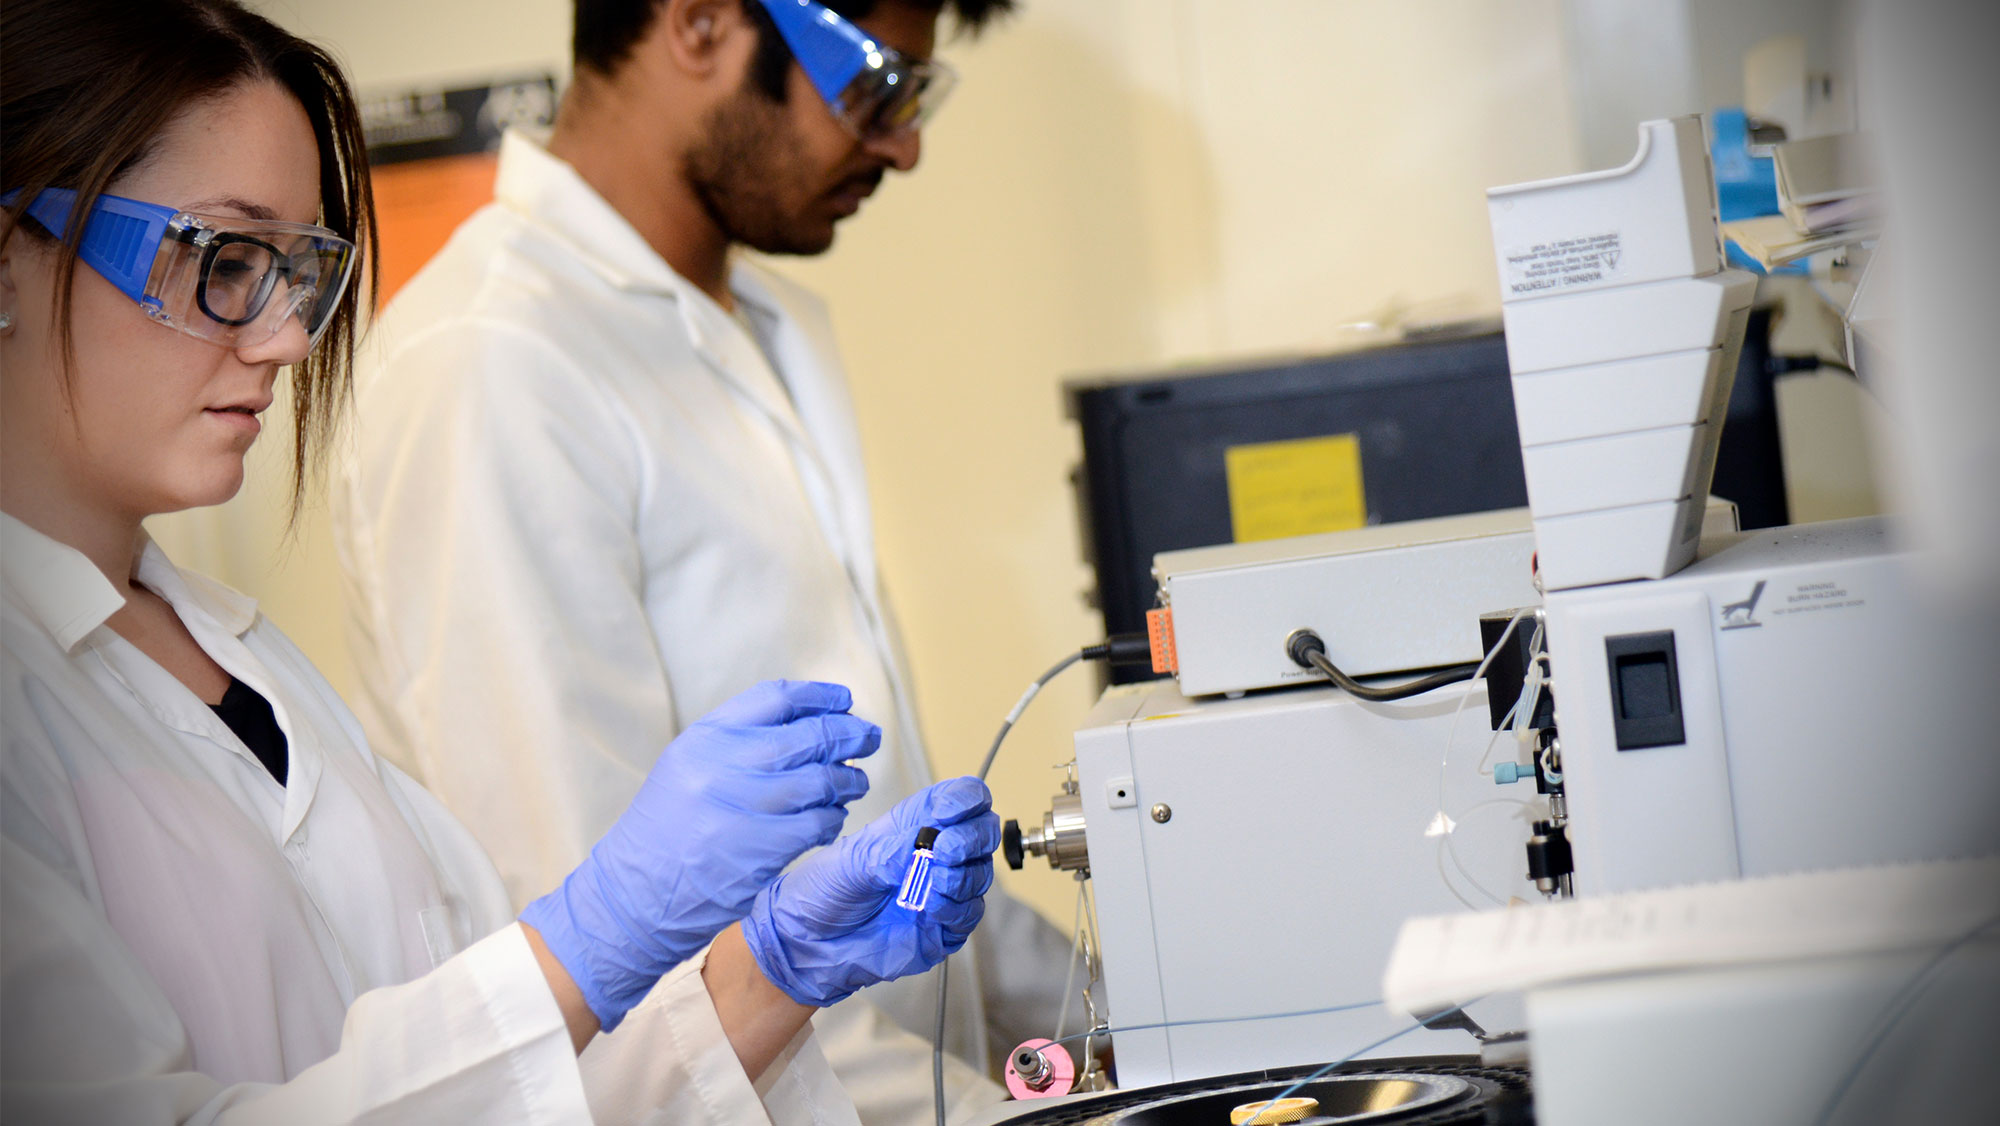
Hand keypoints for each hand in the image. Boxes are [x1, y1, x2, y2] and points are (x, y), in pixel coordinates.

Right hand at [520, 681, 877, 1029]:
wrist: (635, 893)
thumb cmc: (667, 827)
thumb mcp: (689, 765)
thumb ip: (739, 740)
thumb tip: (809, 723)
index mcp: (707, 736)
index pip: (777, 697)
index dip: (820, 696)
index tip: (843, 702)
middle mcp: (727, 764)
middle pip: (810, 735)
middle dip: (849, 735)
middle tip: (868, 739)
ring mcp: (747, 807)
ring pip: (823, 780)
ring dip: (848, 780)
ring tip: (854, 783)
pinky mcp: (765, 849)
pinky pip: (819, 823)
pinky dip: (833, 819)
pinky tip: (832, 820)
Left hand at [741, 776, 998, 1007]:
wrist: (807, 944)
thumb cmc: (823, 891)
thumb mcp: (856, 859)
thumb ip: (897, 850)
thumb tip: (933, 845)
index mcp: (914, 823)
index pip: (961, 798)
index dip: (966, 799)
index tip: (951, 811)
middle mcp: (934, 853)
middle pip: (982, 832)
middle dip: (972, 838)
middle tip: (945, 850)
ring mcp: (941, 889)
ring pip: (980, 873)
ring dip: (962, 876)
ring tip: (931, 882)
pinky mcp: (943, 926)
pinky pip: (969, 913)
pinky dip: (955, 908)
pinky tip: (929, 909)